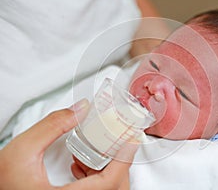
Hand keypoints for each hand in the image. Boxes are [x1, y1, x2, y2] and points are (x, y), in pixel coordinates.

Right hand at [0, 99, 137, 189]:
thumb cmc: (2, 184)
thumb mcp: (23, 150)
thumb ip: (53, 125)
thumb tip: (80, 109)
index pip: (110, 181)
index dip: (125, 158)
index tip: (132, 139)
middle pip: (116, 187)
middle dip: (121, 162)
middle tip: (120, 142)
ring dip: (110, 170)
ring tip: (97, 151)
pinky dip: (98, 178)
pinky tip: (82, 166)